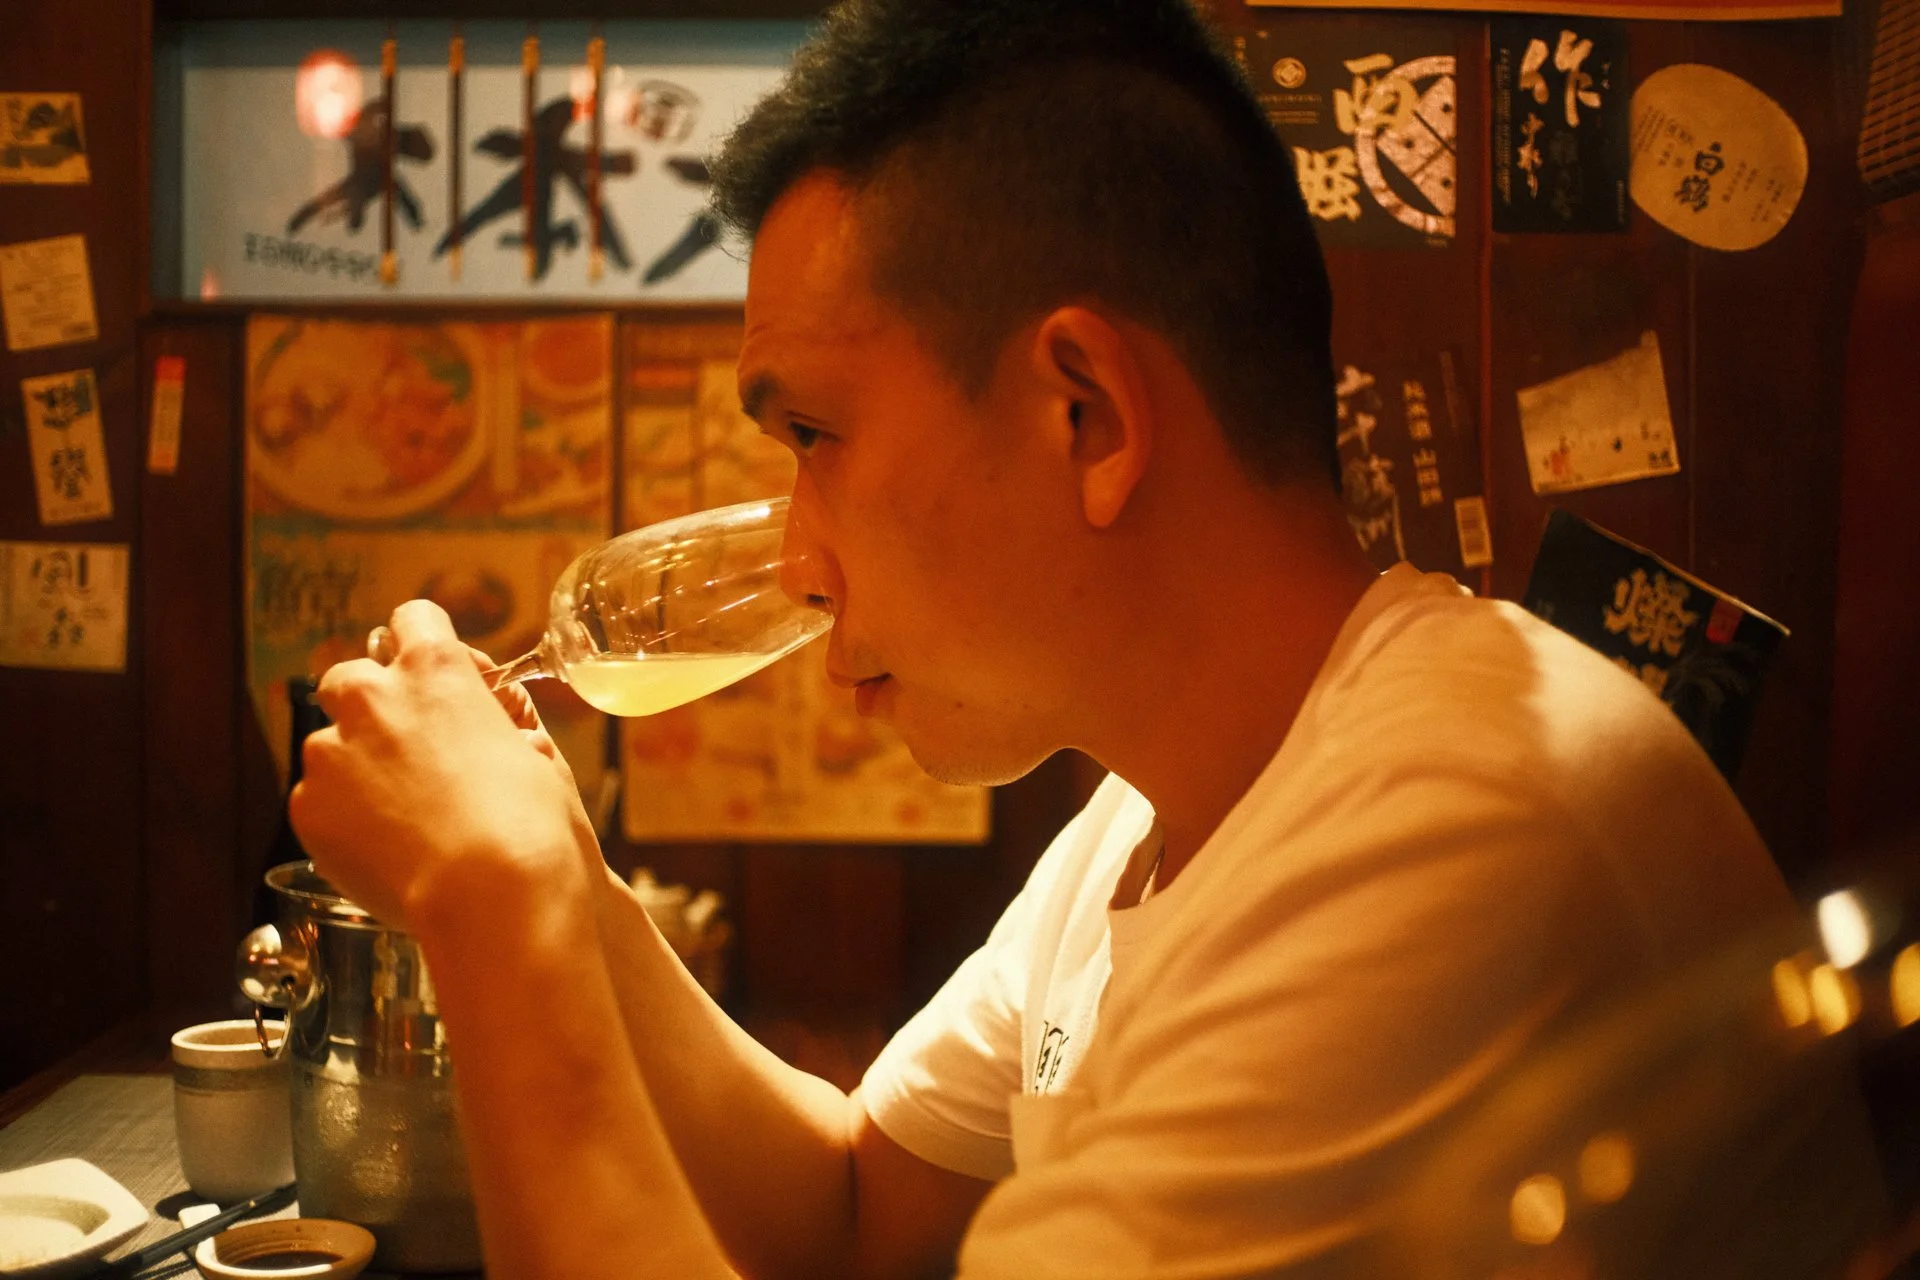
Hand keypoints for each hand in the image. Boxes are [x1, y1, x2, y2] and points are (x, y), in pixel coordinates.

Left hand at [291, 600, 590, 937]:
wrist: (491, 894)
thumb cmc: (529, 823)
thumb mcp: (532, 751)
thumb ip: (493, 722)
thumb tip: (482, 728)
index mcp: (435, 670)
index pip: (413, 619)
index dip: (422, 643)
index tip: (431, 675)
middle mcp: (372, 698)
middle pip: (350, 677)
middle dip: (372, 706)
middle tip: (410, 754)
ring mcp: (330, 753)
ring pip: (330, 746)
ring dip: (357, 769)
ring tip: (404, 820)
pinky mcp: (307, 808)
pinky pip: (318, 802)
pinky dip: (343, 820)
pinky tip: (386, 850)